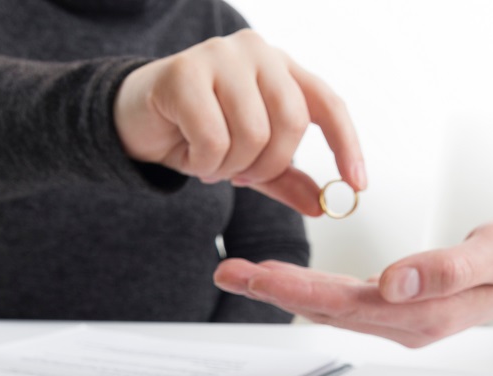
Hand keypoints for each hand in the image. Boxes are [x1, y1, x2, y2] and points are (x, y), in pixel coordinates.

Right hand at [113, 29, 365, 214]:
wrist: (134, 121)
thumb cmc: (196, 132)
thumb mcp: (249, 161)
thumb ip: (286, 179)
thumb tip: (323, 206)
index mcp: (280, 68)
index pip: (327, 104)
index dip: (347, 145)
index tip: (358, 185)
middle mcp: (256, 52)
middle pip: (291, 122)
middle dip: (269, 164)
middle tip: (242, 177)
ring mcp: (220, 56)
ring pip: (253, 133)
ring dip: (232, 167)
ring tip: (212, 164)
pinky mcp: (183, 73)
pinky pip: (214, 138)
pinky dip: (205, 164)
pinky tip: (191, 158)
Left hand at [213, 214, 492, 346]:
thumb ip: (448, 267)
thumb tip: (395, 283)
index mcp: (425, 314)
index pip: (348, 304)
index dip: (299, 288)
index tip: (258, 273)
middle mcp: (407, 324)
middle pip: (329, 310)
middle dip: (276, 290)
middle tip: (229, 271)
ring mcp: (403, 320)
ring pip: (332, 309)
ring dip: (286, 292)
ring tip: (243, 273)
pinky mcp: (401, 309)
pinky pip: (346, 304)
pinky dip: (311, 291)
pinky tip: (286, 281)